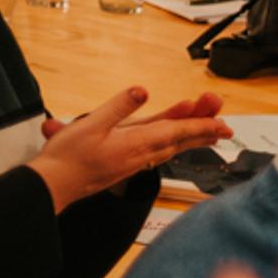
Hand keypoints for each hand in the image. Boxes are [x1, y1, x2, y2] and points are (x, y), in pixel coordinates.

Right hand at [34, 86, 228, 212]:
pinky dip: (170, 144)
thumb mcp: (91, 124)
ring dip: (190, 137)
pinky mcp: (125, 165)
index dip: (202, 125)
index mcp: (136, 143)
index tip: (223, 124)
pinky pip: (155, 152)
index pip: (177, 131)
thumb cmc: (67, 157)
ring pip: (169, 146)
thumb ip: (118, 107)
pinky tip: (172, 143)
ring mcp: (133, 161)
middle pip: (179, 139)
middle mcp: (140, 155)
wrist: (51, 186)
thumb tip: (142, 91)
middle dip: (203, 129)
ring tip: (209, 131)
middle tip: (225, 125)